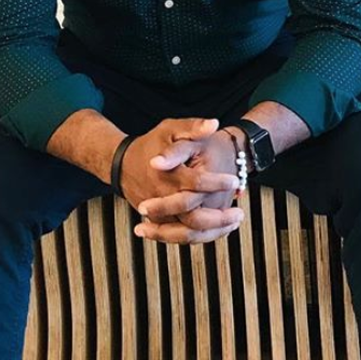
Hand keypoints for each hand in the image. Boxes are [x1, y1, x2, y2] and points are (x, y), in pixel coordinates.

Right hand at [121, 118, 243, 244]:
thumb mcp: (170, 129)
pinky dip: (201, 236)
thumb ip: (192, 127)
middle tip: (238, 212)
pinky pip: (180, 236)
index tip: (234, 180)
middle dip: (219, 218)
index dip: (217, 182)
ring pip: (187, 233)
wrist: (122, 165)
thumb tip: (214, 123)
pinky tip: (219, 229)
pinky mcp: (158, 222)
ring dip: (213, 232)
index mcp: (167, 174)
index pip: (196, 182)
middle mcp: (161, 197)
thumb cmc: (150, 145)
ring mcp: (158, 214)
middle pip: (193, 218)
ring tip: (233, 223)